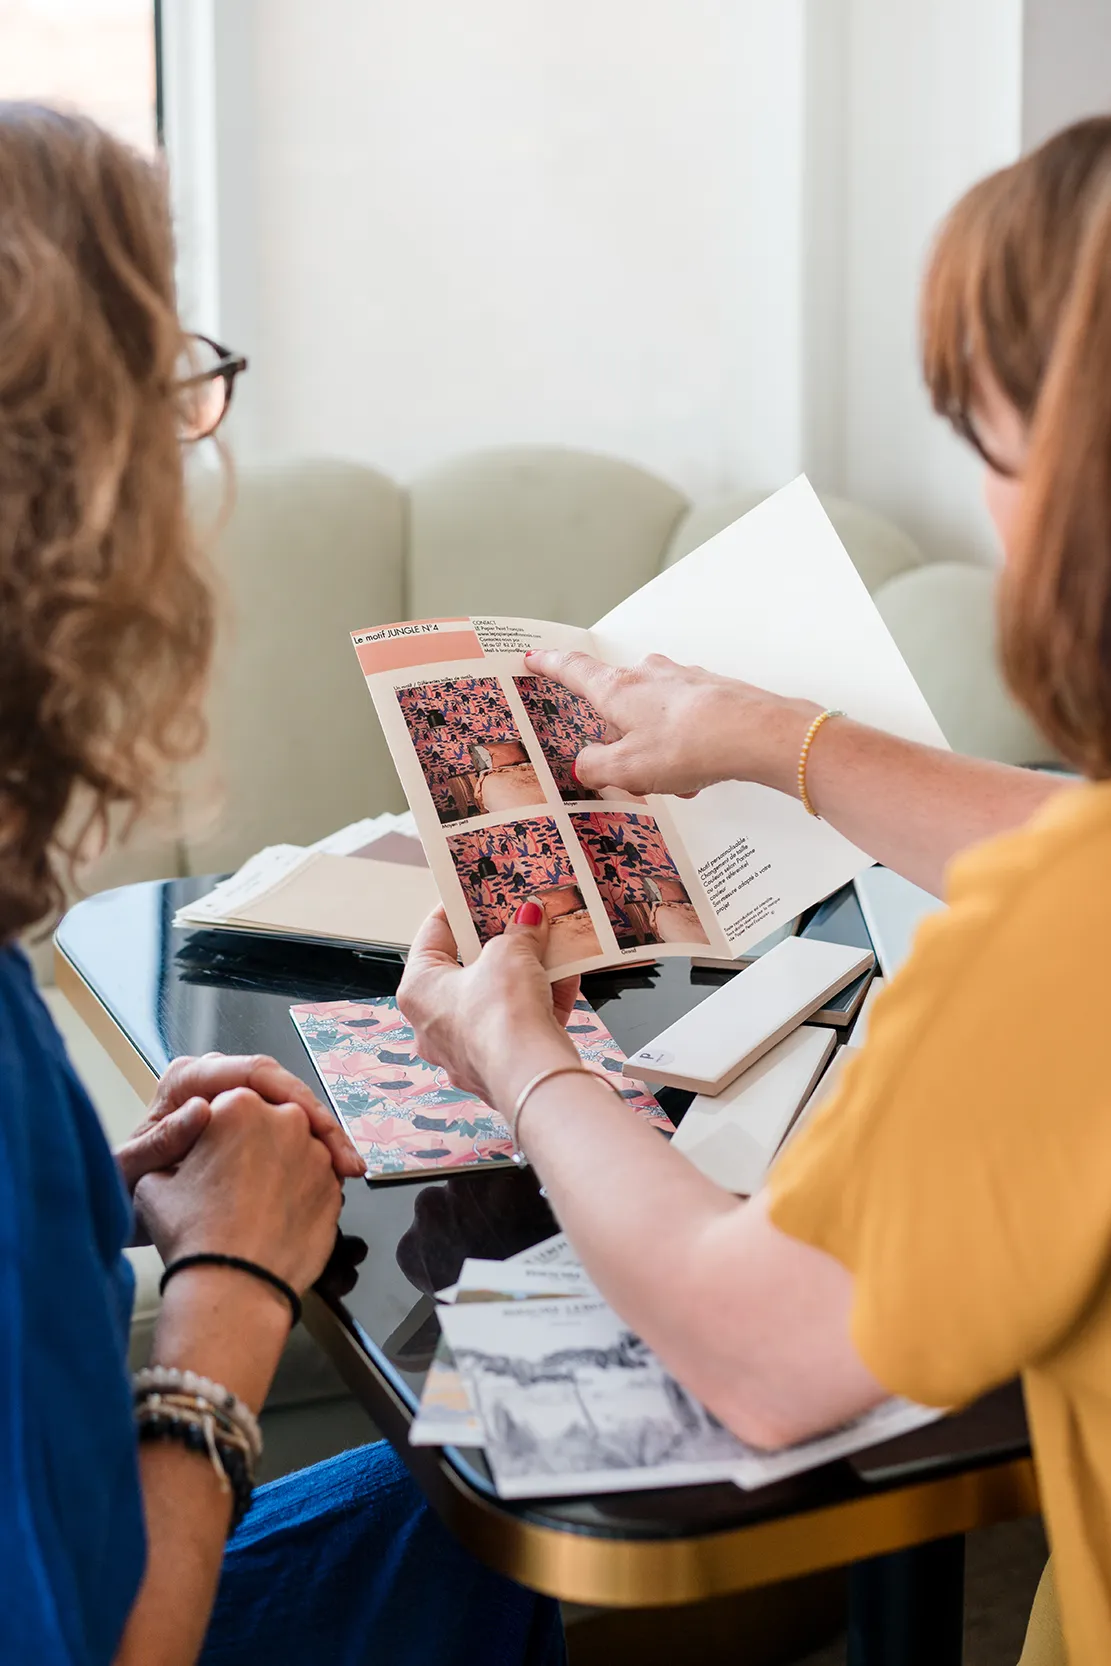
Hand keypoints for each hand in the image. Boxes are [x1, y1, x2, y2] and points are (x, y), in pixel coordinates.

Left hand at [117, 1052, 363, 1197]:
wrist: (121, 1214)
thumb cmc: (119, 1187)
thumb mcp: (131, 1167)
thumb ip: (162, 1139)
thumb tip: (201, 1110)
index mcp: (188, 1079)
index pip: (252, 1074)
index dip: (293, 1099)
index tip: (318, 1130)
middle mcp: (215, 1083)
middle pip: (283, 1089)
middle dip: (320, 1122)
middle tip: (345, 1158)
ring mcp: (235, 1106)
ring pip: (292, 1111)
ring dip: (324, 1138)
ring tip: (348, 1168)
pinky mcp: (250, 1130)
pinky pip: (290, 1133)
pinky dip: (314, 1153)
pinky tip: (334, 1175)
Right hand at [134, 1087, 343, 1294]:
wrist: (236, 1287)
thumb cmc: (194, 1236)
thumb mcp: (153, 1182)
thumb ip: (171, 1150)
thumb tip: (178, 1149)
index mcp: (239, 1105)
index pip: (232, 1105)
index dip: (218, 1134)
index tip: (213, 1158)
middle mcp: (285, 1119)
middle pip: (269, 1122)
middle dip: (254, 1146)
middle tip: (235, 1183)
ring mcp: (317, 1153)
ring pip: (297, 1150)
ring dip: (282, 1167)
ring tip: (256, 1204)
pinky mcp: (336, 1186)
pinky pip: (317, 1180)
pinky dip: (301, 1193)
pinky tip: (278, 1216)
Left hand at [398, 904, 579, 1110]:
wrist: (531, 1075)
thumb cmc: (501, 1017)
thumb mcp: (510, 953)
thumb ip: (519, 932)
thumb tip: (529, 919)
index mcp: (418, 990)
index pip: (432, 936)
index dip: (456, 910)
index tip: (476, 894)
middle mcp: (433, 1024)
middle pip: (467, 970)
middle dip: (498, 944)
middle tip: (519, 920)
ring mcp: (464, 1049)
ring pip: (496, 1000)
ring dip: (525, 973)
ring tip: (550, 946)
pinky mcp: (497, 1067)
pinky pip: (518, 1025)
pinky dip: (540, 1002)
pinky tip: (566, 979)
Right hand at [524, 649, 818, 797]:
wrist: (756, 733)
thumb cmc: (691, 743)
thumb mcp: (626, 769)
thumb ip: (595, 767)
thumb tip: (586, 764)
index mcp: (617, 689)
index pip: (573, 670)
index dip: (550, 665)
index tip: (535, 657)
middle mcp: (648, 675)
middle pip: (618, 700)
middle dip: (620, 736)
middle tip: (625, 767)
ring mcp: (683, 680)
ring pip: (655, 716)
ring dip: (656, 748)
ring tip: (673, 780)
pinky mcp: (712, 692)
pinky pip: (686, 722)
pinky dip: (685, 747)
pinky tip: (698, 773)